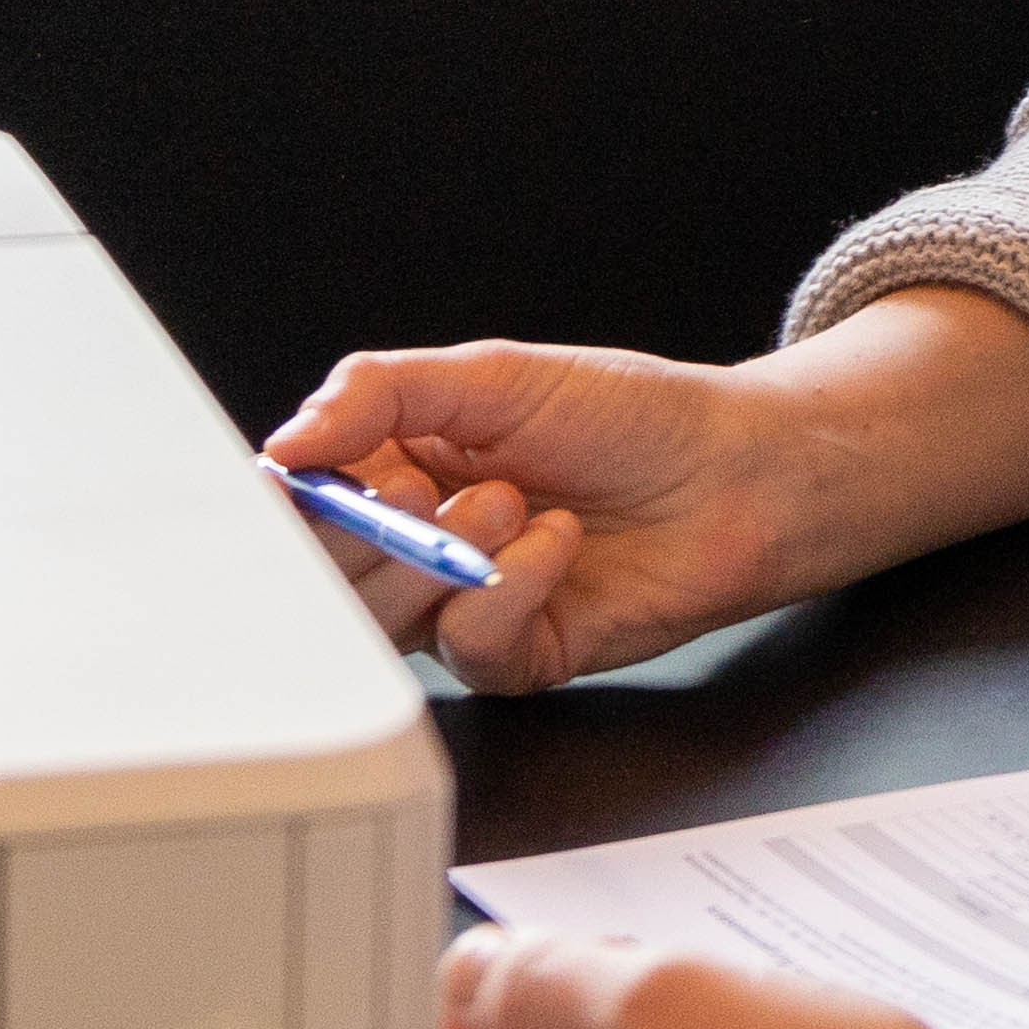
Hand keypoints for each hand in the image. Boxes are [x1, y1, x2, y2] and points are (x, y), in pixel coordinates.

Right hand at [263, 341, 780, 688]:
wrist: (739, 467)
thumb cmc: (630, 414)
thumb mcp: (494, 376)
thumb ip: (381, 395)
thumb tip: (289, 441)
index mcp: (401, 466)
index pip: (308, 500)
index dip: (298, 500)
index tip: (302, 484)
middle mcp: (424, 541)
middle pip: (331, 572)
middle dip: (367, 535)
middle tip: (420, 493)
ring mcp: (469, 601)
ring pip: (387, 621)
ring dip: (440, 560)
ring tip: (511, 502)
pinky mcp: (522, 651)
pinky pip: (472, 647)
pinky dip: (506, 590)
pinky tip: (558, 543)